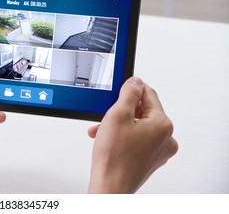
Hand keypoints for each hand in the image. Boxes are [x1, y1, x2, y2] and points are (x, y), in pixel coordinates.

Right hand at [87, 77, 177, 192]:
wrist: (110, 186)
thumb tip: (136, 81)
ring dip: (119, 125)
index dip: (131, 89)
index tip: (118, 90)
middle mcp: (166, 138)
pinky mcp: (150, 160)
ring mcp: (159, 151)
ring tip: (102, 132)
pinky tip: (108, 141)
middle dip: (121, 111)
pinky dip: (123, 137)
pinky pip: (137, 140)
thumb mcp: (118, 114)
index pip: (149, 94)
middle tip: (105, 117)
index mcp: (163, 125)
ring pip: (138, 126)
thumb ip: (129, 93)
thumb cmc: (114, 157)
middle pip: (143, 111)